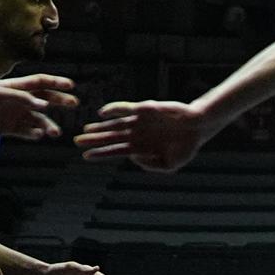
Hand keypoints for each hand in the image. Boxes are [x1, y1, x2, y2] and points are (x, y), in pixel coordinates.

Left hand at [0, 74, 75, 140]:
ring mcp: (13, 114)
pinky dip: (33, 134)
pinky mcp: (7, 128)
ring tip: (55, 133)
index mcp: (14, 87)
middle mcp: (17, 100)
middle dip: (59, 101)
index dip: (56, 82)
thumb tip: (43, 105)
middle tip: (74, 104)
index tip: (71, 85)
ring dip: (47, 125)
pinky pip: (25, 131)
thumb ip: (20, 98)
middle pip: (43, 99)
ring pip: (37, 119)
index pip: (39, 82)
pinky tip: (38, 136)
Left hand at [76, 99, 211, 172]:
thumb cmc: (186, 147)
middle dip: (94, 140)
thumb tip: (132, 157)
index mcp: (140, 148)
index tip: (85, 156)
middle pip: (110, 138)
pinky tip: (101, 113)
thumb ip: (151, 165)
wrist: (199, 126)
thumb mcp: (171, 165)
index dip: (100, 154)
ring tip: (85, 130)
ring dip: (100, 127)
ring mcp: (139, 121)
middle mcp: (136, 134)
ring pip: (114, 124)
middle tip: (76, 141)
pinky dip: (113, 110)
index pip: (115, 151)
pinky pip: (125, 108)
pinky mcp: (145, 109)